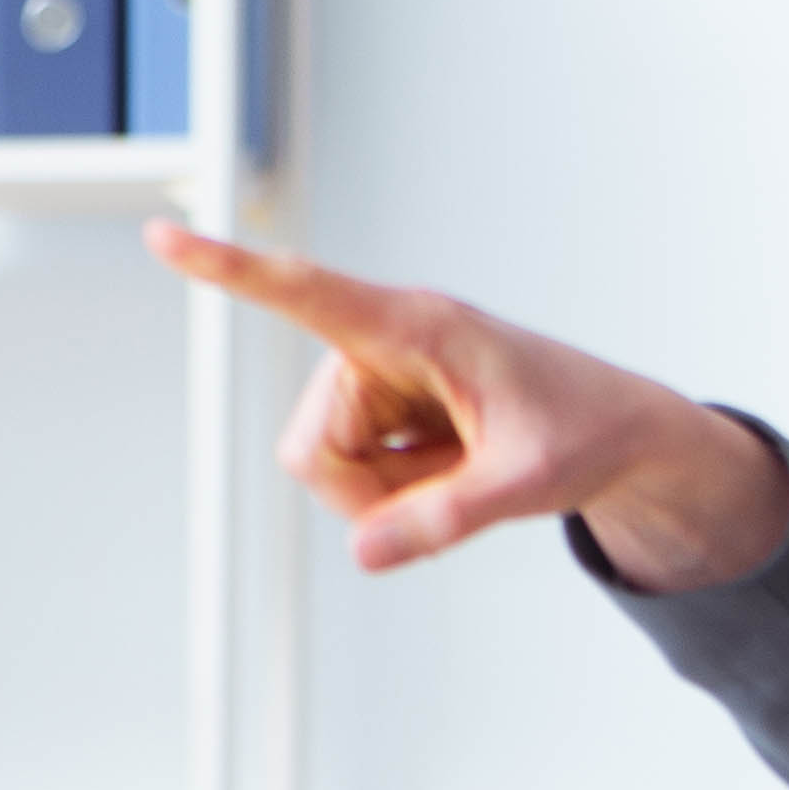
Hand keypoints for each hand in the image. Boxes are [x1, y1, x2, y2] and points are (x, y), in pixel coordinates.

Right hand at [143, 225, 788, 588]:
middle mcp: (383, 345)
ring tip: (465, 470)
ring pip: (325, 469)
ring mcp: (378, 382)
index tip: (164, 237)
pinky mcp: (382, 412)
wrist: (624, 437)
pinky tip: (454, 469)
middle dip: (366, 491)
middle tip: (456, 488)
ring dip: (386, 494)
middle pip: (312, 447)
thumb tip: (363, 552)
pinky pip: (352, 477)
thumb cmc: (587, 431)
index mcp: (419, 327)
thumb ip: (448, 518)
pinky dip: (398, 494)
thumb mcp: (530, 482)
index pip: (306, 293)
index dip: (230, 269)